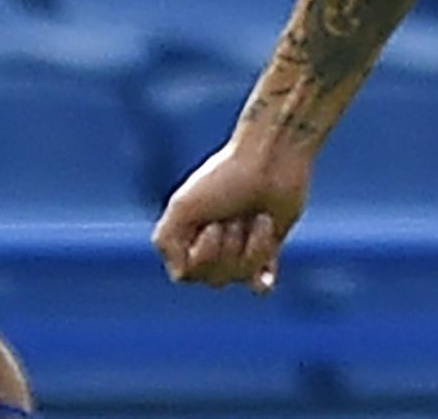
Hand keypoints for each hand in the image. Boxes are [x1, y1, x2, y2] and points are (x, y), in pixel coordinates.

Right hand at [152, 138, 311, 294]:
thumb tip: (183, 275)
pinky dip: (261, 281)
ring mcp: (240, 247)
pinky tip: (264, 280)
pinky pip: (262, 281)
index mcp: (185, 238)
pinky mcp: (267, 245)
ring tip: (259, 217)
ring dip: (253, 246)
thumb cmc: (225, 176)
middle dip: (229, 248)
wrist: (271, 156)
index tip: (214, 224)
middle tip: (239, 216)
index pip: (187, 275)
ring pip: (241, 276)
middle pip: (215, 279)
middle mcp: (210, 246)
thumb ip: (166, 241)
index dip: (203, 254)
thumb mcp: (183, 207)